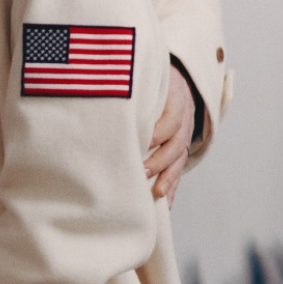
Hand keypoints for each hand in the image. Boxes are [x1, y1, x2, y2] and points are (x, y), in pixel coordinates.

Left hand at [145, 63, 195, 207]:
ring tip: (157, 193)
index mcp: (175, 100)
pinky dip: (172, 189)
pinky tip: (164, 207)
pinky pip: (178, 173)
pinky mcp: (180, 152)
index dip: (159, 132)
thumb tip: (100, 90)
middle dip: (160, 160)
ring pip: (179, 161)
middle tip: (142, 171)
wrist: (177, 83)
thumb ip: (132, 85)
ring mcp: (182, 139)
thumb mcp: (147, 77)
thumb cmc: (153, 82)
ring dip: (168, 178)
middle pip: (176, 144)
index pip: (171, 118)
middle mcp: (182, 122)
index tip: (143, 143)